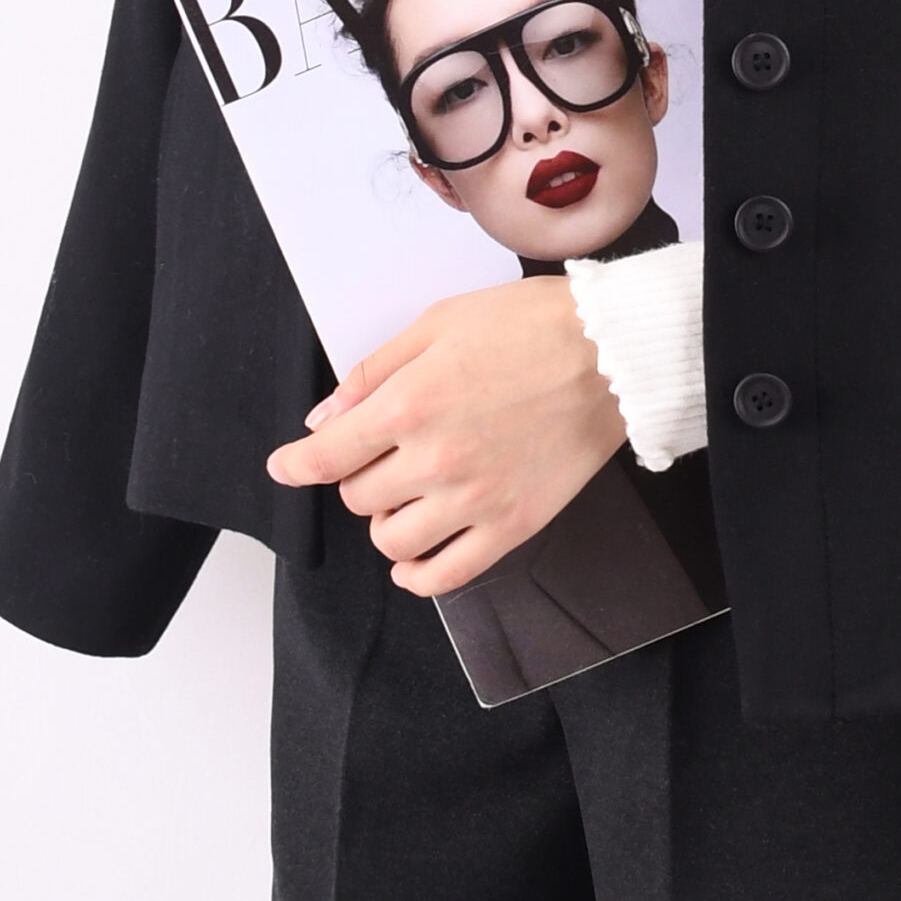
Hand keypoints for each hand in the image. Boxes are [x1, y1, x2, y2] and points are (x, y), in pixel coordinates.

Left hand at [264, 279, 626, 593]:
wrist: (614, 352)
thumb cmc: (532, 326)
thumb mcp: (440, 323)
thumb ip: (375, 371)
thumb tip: (325, 418)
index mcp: (410, 405)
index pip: (326, 457)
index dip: (296, 466)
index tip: (286, 467)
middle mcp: (435, 459)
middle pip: (358, 498)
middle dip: (359, 477)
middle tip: (383, 456)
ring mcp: (475, 499)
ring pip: (393, 542)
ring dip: (387, 523)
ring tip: (406, 499)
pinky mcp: (513, 524)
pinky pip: (447, 575)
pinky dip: (419, 576)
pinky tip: (414, 562)